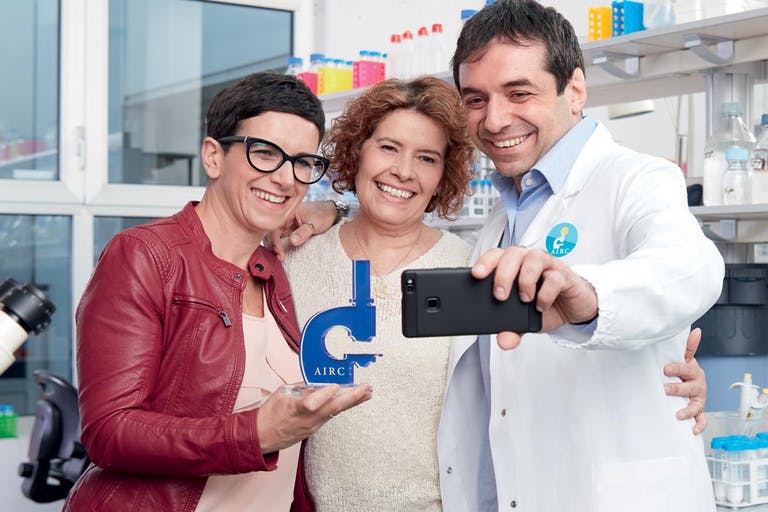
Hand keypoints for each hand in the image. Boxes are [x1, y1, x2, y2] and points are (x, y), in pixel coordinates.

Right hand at [256, 383, 371, 452]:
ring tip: (367, 393)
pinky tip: (354, 400)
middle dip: (351, 398)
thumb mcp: (282, 393)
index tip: (334, 386)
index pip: (311, 404)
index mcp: (294, 408)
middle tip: (366, 388)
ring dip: (352, 402)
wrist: (262, 437)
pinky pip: (331, 415)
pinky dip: (342, 406)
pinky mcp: (315, 429)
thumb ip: (301, 387)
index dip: (323, 395)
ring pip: (335, 412)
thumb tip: (318, 382)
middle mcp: (306, 420)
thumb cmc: (270, 413)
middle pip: (332, 409)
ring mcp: (312, 426)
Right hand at [268, 201, 336, 260]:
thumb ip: (303, 232)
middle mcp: (286, 218)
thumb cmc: (323, 214)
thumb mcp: (315, 223)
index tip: (280, 253)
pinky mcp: (291, 230)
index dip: (275, 241)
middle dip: (274, 246)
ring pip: (277, 236)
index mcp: (288, 213)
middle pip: (273, 232)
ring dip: (277, 247)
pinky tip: (283, 253)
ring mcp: (288, 224)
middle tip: (280, 258)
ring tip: (280, 258)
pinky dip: (282, 246)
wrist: (332, 213)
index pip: (276, 227)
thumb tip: (292, 241)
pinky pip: (283, 238)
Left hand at [472, 247, 597, 349]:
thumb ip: (512, 329)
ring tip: (524, 299)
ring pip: (533, 257)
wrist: (573, 307)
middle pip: (512, 254)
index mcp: (513, 267)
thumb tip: (504, 341)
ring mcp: (548, 265)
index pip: (495, 256)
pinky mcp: (565, 275)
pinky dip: (546, 292)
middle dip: (503, 274)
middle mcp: (528, 261)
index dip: (485, 262)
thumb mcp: (525, 321)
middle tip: (500, 295)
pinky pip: (555, 277)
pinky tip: (541, 305)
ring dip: (525, 279)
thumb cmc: (546, 304)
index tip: (476, 276)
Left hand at [664, 328, 706, 434]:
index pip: (686, 368)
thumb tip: (696, 330)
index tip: (665, 368)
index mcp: (693, 371)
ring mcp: (699, 399)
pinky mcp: (698, 411)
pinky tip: (693, 429)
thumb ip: (688, 346)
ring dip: (688, 410)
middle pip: (690, 387)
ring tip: (678, 413)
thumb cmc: (684, 371)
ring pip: (696, 405)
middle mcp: (698, 385)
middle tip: (666, 388)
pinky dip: (699, 425)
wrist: (690, 383)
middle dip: (678, 388)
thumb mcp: (684, 358)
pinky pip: (702, 419)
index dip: (676, 368)